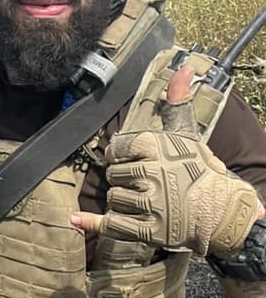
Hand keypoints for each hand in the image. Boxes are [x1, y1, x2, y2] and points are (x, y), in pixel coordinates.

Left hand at [71, 67, 262, 255]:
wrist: (222, 212)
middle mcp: (152, 174)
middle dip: (124, 177)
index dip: (119, 152)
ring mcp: (149, 204)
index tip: (127, 156)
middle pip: (113, 173)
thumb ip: (176, 103)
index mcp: (157, 147)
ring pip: (113, 197)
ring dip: (121, 199)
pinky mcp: (147, 230)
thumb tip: (182, 68)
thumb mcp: (187, 135)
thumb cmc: (200, 172)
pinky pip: (111, 224)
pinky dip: (91, 223)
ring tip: (144, 199)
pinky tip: (74, 220)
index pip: (118, 146)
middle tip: (145, 181)